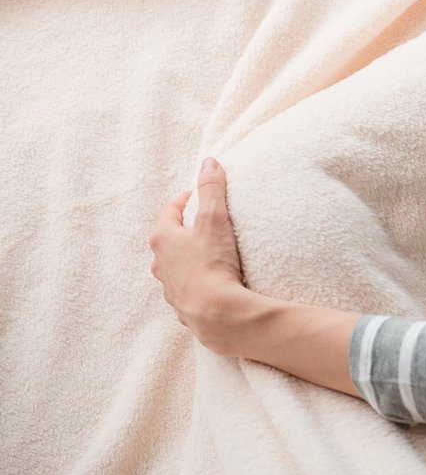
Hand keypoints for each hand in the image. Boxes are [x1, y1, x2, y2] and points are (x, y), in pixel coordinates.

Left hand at [149, 157, 251, 354]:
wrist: (216, 312)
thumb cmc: (212, 263)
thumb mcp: (214, 218)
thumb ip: (212, 189)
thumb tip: (209, 162)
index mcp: (162, 239)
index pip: (169, 212)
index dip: (184, 201)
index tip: (199, 196)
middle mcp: (160, 264)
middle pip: (169, 240)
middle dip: (185, 230)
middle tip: (204, 223)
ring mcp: (170, 288)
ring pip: (175, 267)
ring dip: (188, 258)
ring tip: (210, 253)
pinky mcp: (184, 307)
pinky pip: (187, 289)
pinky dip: (197, 282)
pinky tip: (213, 282)